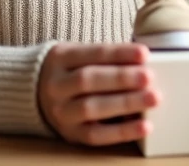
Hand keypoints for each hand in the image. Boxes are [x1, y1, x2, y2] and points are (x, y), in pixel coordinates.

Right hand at [37, 42, 158, 146]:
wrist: (36, 94)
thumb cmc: (72, 71)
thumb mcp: (80, 55)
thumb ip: (108, 57)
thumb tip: (145, 61)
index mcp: (61, 57)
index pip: (93, 53)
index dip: (119, 53)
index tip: (144, 54)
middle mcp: (56, 84)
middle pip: (88, 79)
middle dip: (122, 78)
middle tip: (149, 77)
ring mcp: (61, 111)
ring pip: (91, 108)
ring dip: (125, 103)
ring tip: (152, 99)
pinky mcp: (71, 134)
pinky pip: (96, 135)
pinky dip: (122, 131)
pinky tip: (144, 126)